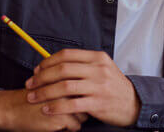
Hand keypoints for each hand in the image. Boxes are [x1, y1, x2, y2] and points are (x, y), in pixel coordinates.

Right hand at [0, 88, 87, 130]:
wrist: (10, 108)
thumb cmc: (31, 96)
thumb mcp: (50, 83)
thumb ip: (67, 84)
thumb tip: (86, 90)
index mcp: (66, 79)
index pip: (86, 88)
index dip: (81, 96)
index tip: (75, 99)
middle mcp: (69, 91)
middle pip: (87, 101)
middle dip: (81, 106)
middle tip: (69, 109)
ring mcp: (67, 105)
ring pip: (84, 115)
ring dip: (76, 118)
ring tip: (61, 116)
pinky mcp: (62, 119)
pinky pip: (75, 127)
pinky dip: (68, 128)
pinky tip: (56, 123)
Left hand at [25, 49, 140, 126]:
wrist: (133, 103)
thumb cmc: (113, 87)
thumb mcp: (103, 69)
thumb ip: (83, 64)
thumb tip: (56, 64)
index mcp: (98, 58)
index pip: (67, 55)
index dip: (48, 62)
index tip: (36, 70)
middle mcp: (99, 70)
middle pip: (63, 69)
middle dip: (41, 77)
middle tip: (30, 85)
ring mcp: (99, 86)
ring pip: (64, 86)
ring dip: (44, 92)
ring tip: (33, 98)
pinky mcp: (98, 103)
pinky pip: (71, 104)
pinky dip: (56, 107)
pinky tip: (47, 109)